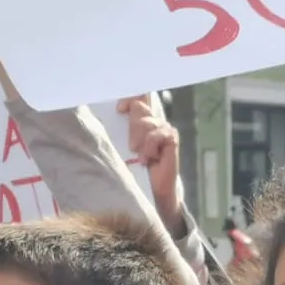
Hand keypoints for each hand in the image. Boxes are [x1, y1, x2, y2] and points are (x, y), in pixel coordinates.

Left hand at [118, 95, 184, 236]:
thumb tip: (113, 115)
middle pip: (139, 107)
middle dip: (132, 127)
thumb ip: (123, 130)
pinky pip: (155, 135)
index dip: (129, 97)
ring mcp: (164, 127)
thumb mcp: (125, 146)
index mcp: (141, 118)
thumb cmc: (137, 168)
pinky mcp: (171, 137)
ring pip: (146, 122)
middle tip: (133, 147)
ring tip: (141, 156)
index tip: (120, 110)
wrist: (154, 187)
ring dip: (140, 140)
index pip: (139, 96)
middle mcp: (154, 120)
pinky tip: (150, 159)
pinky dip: (149, 147)